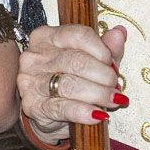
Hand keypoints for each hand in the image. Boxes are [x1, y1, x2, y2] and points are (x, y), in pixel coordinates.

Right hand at [20, 24, 127, 142]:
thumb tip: (119, 34)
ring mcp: (30, 81)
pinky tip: (98, 115)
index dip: (102, 51)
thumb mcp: (90, 61)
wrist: (49, 114)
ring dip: (98, 94)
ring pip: (69, 84)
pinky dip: (84, 112)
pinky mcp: (33, 105)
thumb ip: (105, 48)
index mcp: (47, 37)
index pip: (79, 35)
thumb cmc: (70, 81)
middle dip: (103, 76)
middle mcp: (35, 56)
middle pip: (76, 61)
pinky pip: (62, 108)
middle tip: (116, 87)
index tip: (113, 65)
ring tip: (113, 101)